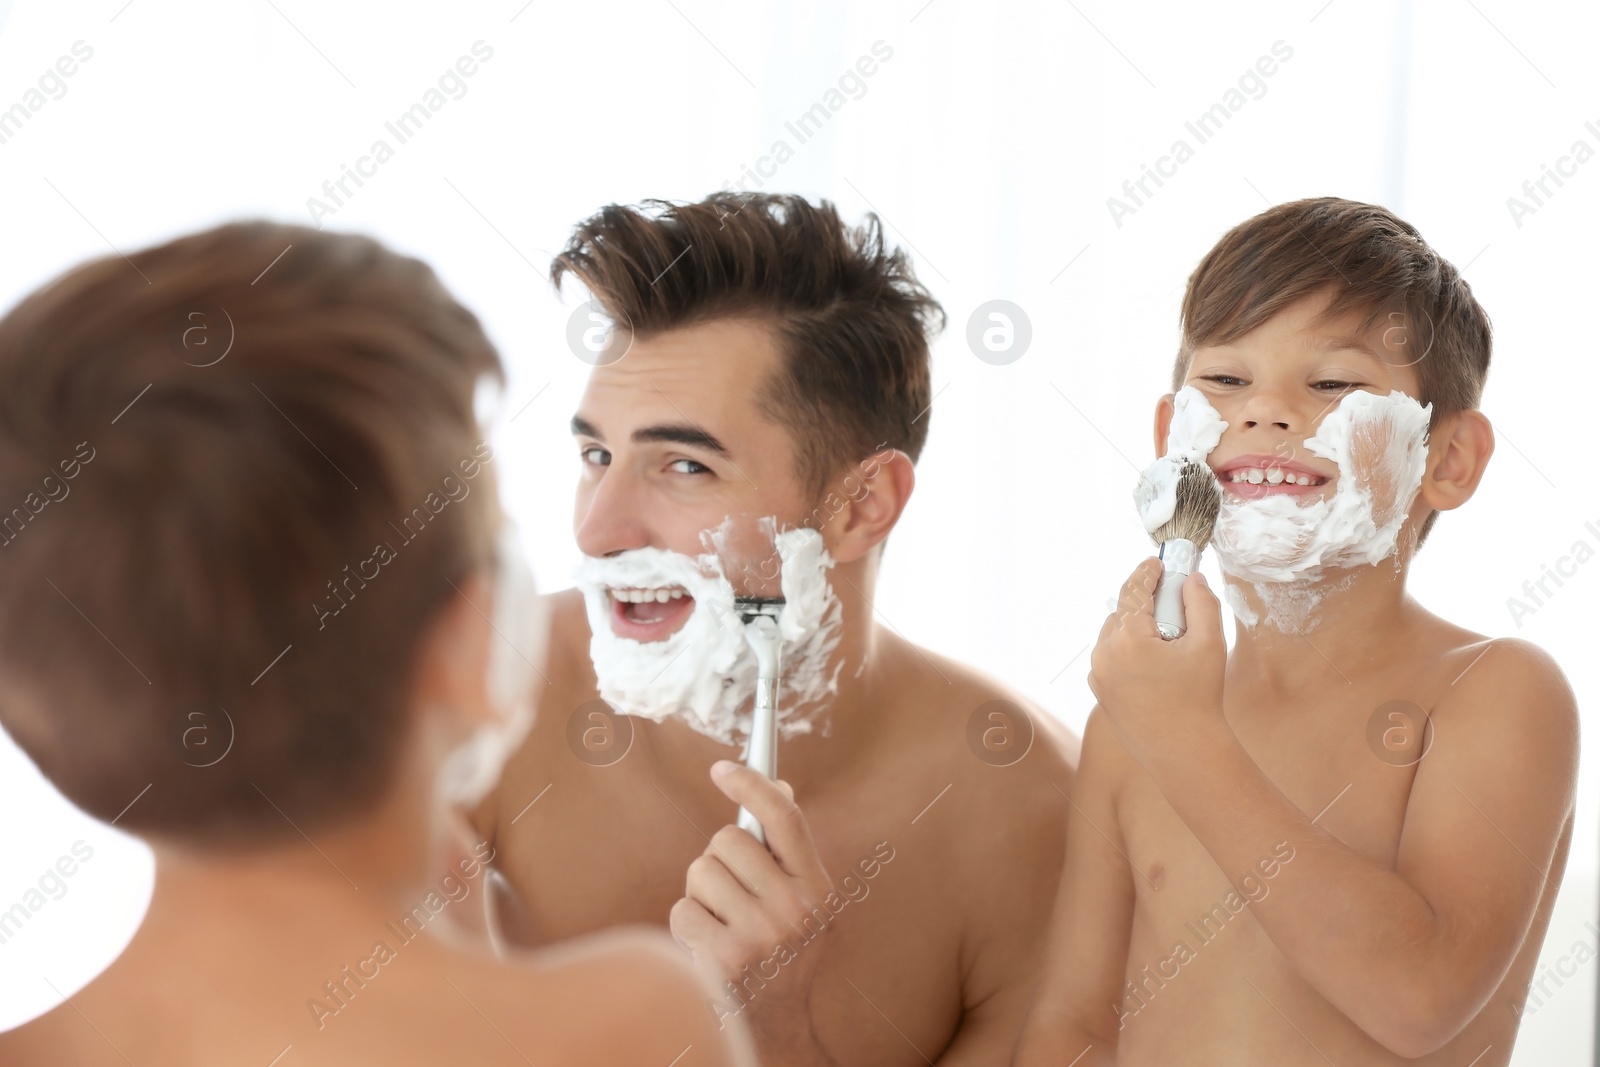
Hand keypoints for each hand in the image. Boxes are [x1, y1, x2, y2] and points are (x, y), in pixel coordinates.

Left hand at [670, 761, 838, 1065]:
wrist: (774, 1026)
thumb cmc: (781, 952)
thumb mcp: (802, 902)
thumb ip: (790, 850)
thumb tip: (779, 788)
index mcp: (817, 888)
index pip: (784, 817)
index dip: (751, 783)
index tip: (722, 768)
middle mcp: (795, 909)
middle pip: (729, 839)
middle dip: (719, 860)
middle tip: (731, 892)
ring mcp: (760, 935)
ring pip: (701, 871)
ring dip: (701, 893)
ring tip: (721, 922)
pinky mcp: (724, 958)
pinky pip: (682, 910)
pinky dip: (687, 924)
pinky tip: (707, 946)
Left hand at [1087, 558, 1227, 766]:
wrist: (1184, 753)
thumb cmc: (1199, 700)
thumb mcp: (1208, 645)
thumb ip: (1201, 604)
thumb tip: (1192, 580)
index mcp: (1127, 640)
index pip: (1133, 591)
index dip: (1147, 572)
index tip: (1158, 562)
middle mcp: (1104, 655)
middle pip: (1122, 613)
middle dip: (1146, 605)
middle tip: (1174, 606)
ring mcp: (1098, 676)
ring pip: (1114, 636)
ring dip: (1136, 630)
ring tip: (1168, 641)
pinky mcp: (1100, 693)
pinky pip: (1111, 659)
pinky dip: (1128, 652)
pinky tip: (1154, 664)